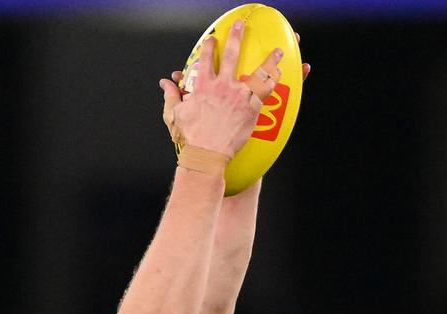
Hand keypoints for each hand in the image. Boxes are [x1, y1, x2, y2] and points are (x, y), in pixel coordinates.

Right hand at [159, 21, 278, 157]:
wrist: (207, 153)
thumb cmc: (191, 137)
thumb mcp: (174, 114)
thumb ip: (170, 95)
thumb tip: (164, 83)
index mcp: (204, 86)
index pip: (206, 58)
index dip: (209, 46)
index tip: (212, 39)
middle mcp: (223, 86)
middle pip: (231, 55)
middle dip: (236, 37)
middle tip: (241, 26)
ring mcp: (239, 96)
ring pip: (257, 73)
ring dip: (269, 61)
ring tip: (276, 53)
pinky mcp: (252, 109)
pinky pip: (266, 92)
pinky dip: (273, 82)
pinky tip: (281, 76)